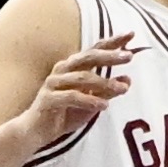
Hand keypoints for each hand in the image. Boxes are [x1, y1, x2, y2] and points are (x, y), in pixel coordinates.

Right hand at [18, 39, 132, 156]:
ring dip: (104, 82)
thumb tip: (128, 80)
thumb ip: (107, 91)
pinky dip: (89, 100)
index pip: (95, 50)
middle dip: (109, 56)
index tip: (131, 35)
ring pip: (82, 78)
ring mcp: (54, 83)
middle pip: (88, 57)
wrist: (36, 132)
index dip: (112, 42)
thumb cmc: (65, 113)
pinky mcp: (48, 99)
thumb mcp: (92, 103)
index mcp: (73, 67)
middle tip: (129, 56)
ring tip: (122, 89)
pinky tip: (104, 105)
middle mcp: (63, 70)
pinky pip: (71, 96)